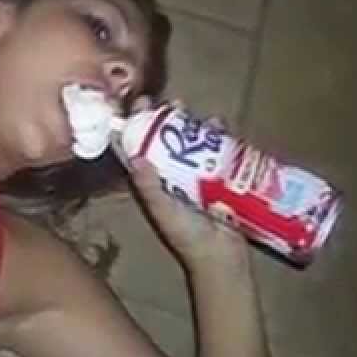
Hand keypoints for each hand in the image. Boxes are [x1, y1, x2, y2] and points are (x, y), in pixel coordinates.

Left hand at [116, 99, 250, 271]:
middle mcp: (172, 174)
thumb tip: (135, 157)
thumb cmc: (187, 236)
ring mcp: (196, 174)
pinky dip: (217, 136)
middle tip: (170, 101)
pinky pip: (217, 150)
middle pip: (167, 140)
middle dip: (167, 119)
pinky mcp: (219, 176)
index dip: (139, 127)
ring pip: (191, 141)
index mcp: (154, 182)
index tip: (139, 105)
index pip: (142, 149)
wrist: (222, 255)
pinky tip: (218, 123)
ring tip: (189, 107)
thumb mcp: (164, 211)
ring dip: (190, 123)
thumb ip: (150, 187)